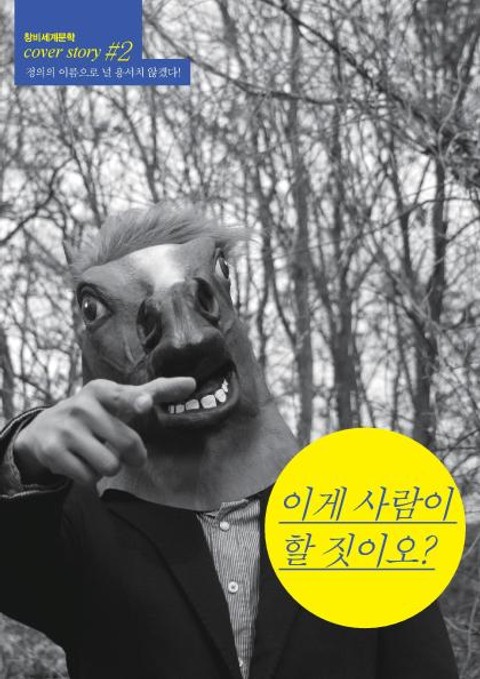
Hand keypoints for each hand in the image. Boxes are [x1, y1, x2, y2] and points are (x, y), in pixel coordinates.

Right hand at [13, 377, 195, 486]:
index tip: (144, 404)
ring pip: (109, 466)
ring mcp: (66, 429)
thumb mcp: (118, 398)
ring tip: (96, 453)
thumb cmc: (96, 413)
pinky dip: (90, 477)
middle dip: (132, 455)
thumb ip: (154, 392)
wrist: (44, 429)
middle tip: (122, 450)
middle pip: (127, 445)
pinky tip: (80, 461)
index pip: (123, 397)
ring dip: (109, 467)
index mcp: (102, 391)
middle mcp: (82, 406)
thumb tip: (192, 384)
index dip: (136, 401)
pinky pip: (88, 478)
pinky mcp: (53, 452)